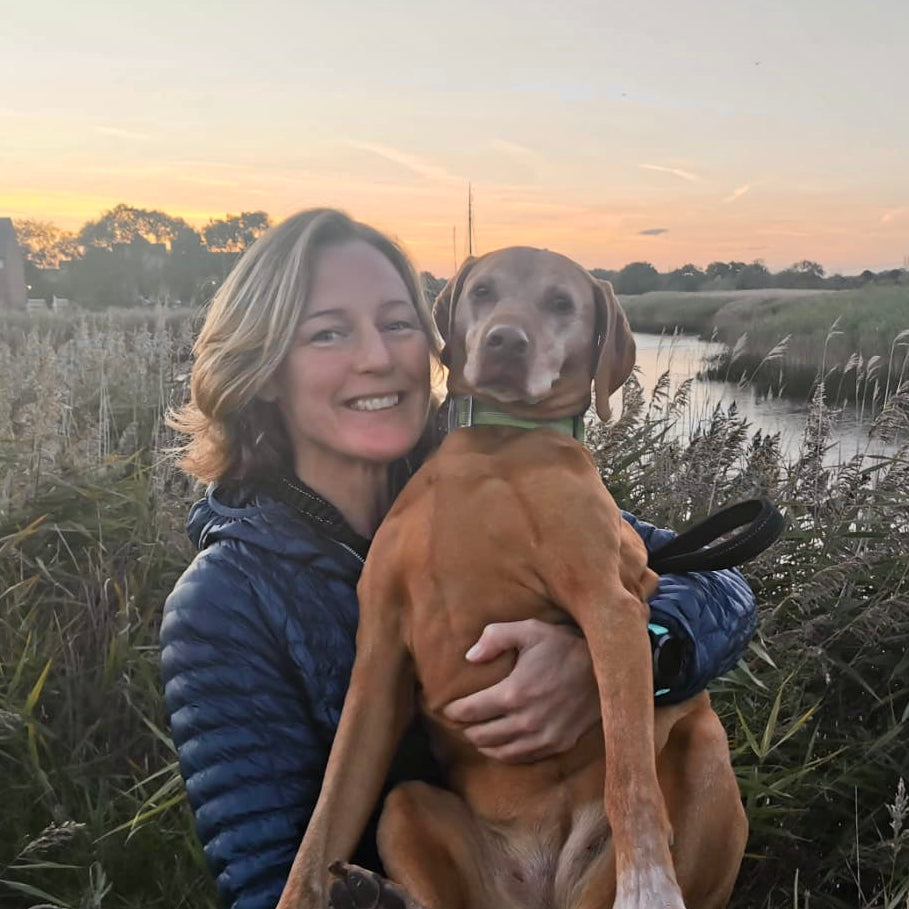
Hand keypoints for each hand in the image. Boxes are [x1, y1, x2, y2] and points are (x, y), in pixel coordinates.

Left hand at [441, 619, 599, 763]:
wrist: (607, 669)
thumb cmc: (564, 645)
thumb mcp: (529, 630)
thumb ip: (495, 638)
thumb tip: (470, 657)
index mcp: (514, 693)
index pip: (471, 711)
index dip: (454, 712)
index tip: (447, 709)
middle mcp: (526, 721)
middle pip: (481, 735)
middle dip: (467, 729)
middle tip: (461, 722)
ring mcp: (543, 737)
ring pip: (500, 752)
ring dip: (484, 745)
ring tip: (477, 734)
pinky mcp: (558, 745)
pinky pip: (523, 758)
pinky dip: (506, 753)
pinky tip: (501, 744)